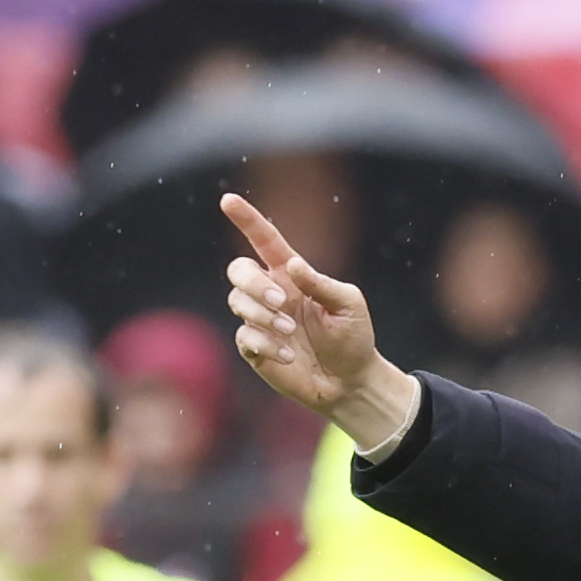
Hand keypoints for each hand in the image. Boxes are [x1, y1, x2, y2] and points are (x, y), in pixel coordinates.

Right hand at [220, 193, 419, 446]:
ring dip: (263, 316)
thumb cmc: (353, 337)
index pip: (264, 240)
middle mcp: (272, 293)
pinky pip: (244, 337)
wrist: (350, 381)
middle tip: (282, 303)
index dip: (246, 219)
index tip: (228, 200)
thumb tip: (292, 266)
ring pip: (238, 303)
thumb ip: (321, 283)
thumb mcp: (348, 304)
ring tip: (291, 333)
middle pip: (239, 270)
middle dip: (254, 283)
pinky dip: (266, 344)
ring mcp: (261, 321)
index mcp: (292, 275)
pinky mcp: (255, 349)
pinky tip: (288, 355)